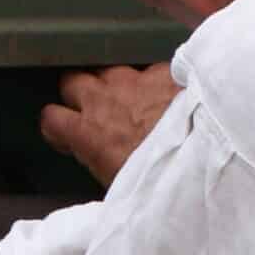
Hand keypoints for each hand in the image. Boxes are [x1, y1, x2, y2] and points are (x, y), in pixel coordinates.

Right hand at [41, 64, 181, 188]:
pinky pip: (148, 69)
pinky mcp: (163, 73)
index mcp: (87, 132)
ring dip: (116, 84)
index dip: (59, 126)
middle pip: (73, 81)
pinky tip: (167, 94)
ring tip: (134, 101)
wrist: (202, 156)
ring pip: (109, 70)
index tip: (70, 136)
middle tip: (99, 111)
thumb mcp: (117, 185)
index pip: (51, 118)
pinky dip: (154, 80)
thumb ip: (100, 161)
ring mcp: (133, 81)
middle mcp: (103, 99)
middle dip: (81, 93)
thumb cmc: (159, 181)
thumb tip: (102, 160)